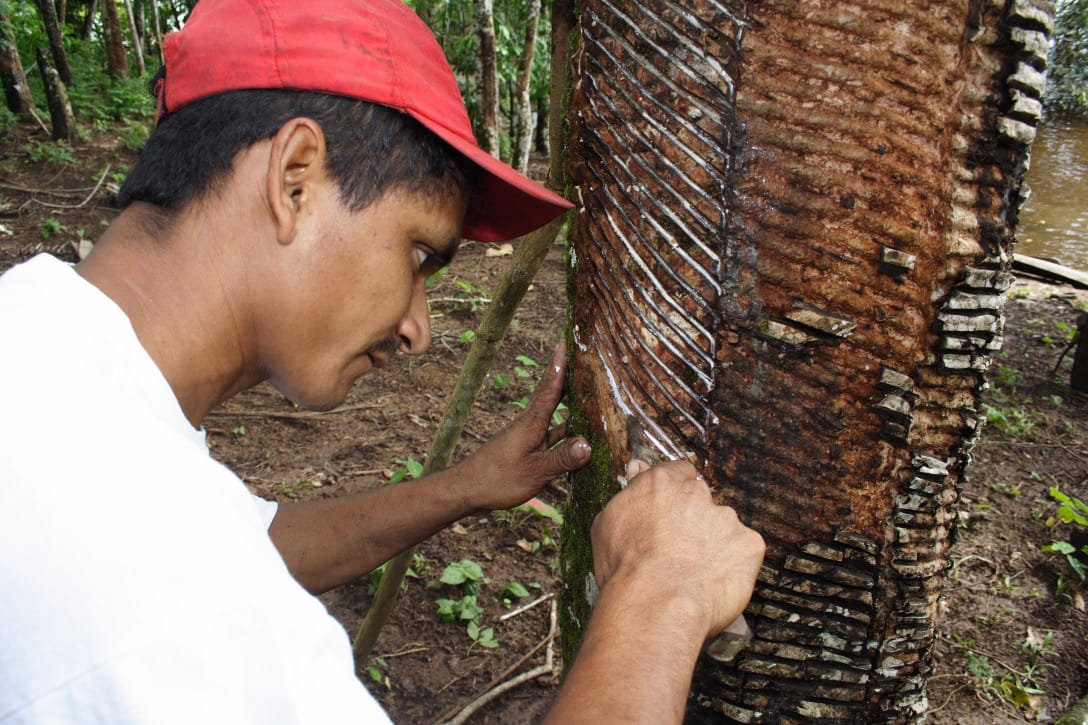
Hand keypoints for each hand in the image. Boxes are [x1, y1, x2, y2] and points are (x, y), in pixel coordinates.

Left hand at [455, 339, 591, 511]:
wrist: (466, 490)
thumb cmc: (496, 480)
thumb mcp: (534, 472)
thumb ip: (562, 459)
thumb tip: (588, 444)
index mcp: (532, 423)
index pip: (551, 387)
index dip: (561, 364)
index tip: (568, 340)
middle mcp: (531, 424)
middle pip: (555, 394)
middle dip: (570, 376)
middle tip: (585, 357)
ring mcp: (529, 436)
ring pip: (556, 415)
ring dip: (572, 403)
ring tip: (592, 391)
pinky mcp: (528, 449)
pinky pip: (553, 435)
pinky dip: (567, 431)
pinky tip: (581, 435)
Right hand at [591, 460, 764, 638]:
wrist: (654, 604)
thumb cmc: (624, 569)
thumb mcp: (607, 524)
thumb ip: (630, 493)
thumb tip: (638, 470)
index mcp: (662, 484)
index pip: (679, 473)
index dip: (675, 495)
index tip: (670, 513)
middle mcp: (697, 494)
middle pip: (701, 502)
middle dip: (693, 521)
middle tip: (678, 551)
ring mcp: (726, 519)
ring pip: (723, 528)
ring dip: (714, 544)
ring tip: (694, 574)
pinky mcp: (749, 544)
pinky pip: (745, 552)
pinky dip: (734, 565)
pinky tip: (714, 583)